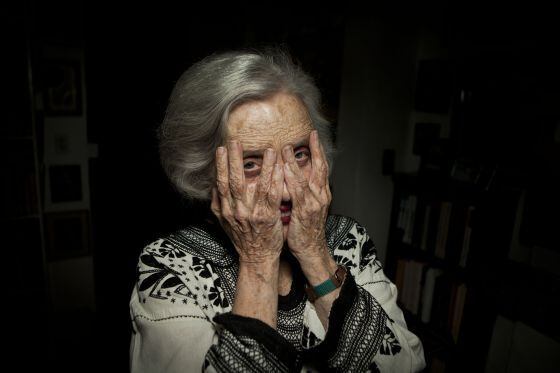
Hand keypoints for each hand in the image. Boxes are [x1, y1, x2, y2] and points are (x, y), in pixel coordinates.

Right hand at [211, 140, 283, 264]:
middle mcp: (238, 211)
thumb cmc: (242, 238)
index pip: (221, 184)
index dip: (220, 166)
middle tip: (235, 142)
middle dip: (234, 160)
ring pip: (257, 186)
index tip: (221, 149)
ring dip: (263, 166)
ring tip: (268, 150)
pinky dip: (276, 181)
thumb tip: (214, 186)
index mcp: (227, 210)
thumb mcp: (224, 223)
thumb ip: (218, 204)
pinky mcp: (269, 217)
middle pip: (235, 181)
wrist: (257, 258)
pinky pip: (273, 195)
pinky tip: (280, 168)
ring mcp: (254, 214)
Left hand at [282, 130, 331, 260]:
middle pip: (319, 168)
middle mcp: (321, 196)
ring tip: (286, 148)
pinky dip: (291, 179)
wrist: (311, 250)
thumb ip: (299, 193)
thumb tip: (288, 178)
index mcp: (321, 194)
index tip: (314, 137)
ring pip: (306, 177)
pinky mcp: (305, 212)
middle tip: (310, 135)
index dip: (319, 151)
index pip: (322, 168)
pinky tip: (284, 169)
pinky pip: (297, 192)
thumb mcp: (304, 208)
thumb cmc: (305, 230)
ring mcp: (314, 203)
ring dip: (295, 162)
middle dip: (315, 150)